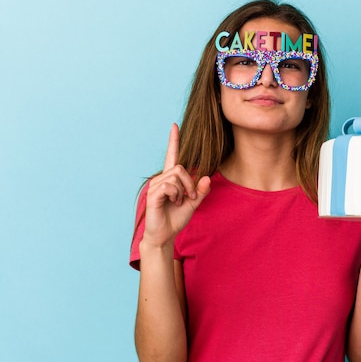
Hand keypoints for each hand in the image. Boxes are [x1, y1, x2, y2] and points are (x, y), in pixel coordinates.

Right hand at [142, 124, 210, 247]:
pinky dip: (176, 194)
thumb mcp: (193, 204)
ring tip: (179, 202)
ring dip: (183, 190)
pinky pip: (168, 186)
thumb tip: (207, 177)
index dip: (173, 141)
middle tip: (190, 197)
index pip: (171, 156)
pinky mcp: (153, 194)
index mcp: (170, 179)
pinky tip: (173, 203)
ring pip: (175, 176)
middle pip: (180, 168)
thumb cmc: (176, 219)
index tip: (174, 126)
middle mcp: (161, 179)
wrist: (164, 235)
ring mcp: (155, 186)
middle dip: (190, 183)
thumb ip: (201, 191)